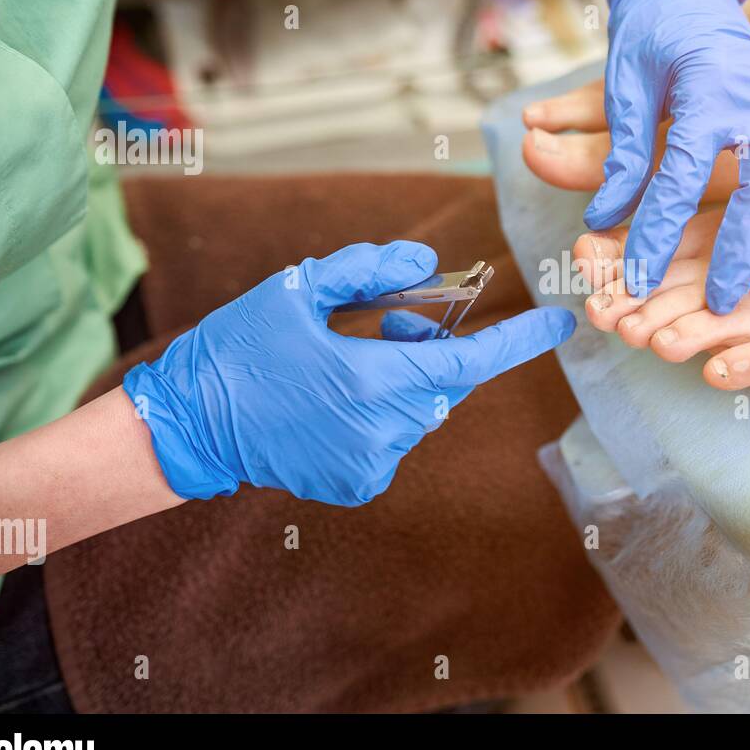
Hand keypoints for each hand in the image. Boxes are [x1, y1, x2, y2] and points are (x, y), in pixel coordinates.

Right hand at [123, 242, 575, 504]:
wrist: (188, 426)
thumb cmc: (239, 348)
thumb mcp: (296, 289)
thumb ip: (369, 270)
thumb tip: (427, 264)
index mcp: (370, 378)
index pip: (470, 360)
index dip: (520, 341)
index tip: (561, 323)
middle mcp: (382, 429)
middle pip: (444, 382)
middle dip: (430, 347)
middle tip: (389, 321)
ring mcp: (372, 464)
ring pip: (420, 411)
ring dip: (402, 382)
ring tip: (349, 362)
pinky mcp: (359, 485)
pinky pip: (394, 439)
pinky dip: (379, 415)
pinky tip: (333, 404)